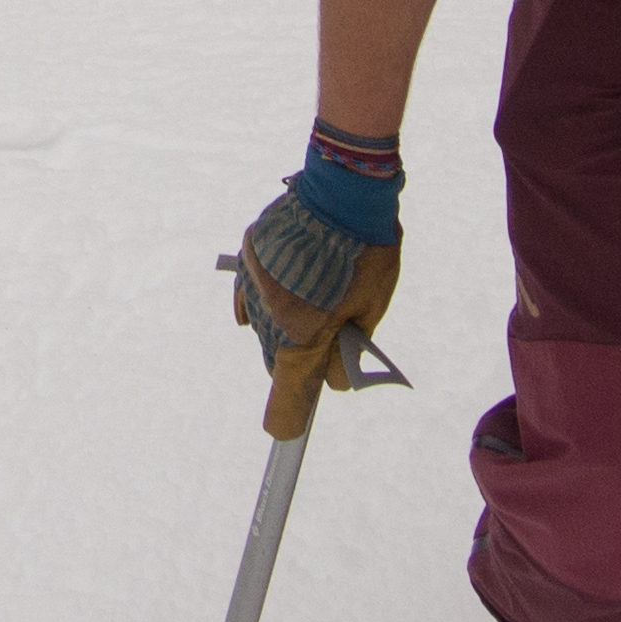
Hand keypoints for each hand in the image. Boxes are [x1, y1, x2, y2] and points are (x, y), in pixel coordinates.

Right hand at [235, 180, 398, 440]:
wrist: (345, 187)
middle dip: (296, 364)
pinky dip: (262, 303)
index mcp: (303, 333)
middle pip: (276, 359)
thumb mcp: (371, 308)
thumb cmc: (367, 250)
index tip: (284, 434)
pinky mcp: (249, 255)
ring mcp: (255, 282)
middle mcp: (270, 314)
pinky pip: (250, 293)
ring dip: (283, 328)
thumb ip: (349, 351)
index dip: (287, 419)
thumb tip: (334, 379)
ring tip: (314, 302)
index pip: (288, 395)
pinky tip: (273, 301)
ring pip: (263, 326)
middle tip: (321, 352)